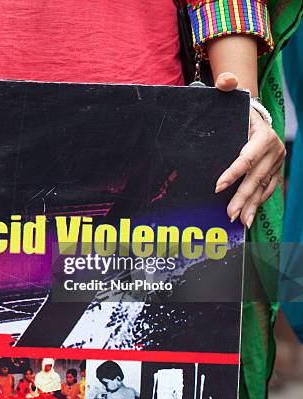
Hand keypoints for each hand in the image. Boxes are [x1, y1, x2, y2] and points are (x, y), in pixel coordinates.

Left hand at [214, 72, 284, 227]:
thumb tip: (227, 81)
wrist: (253, 114)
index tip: (217, 186)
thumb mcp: (231, 94)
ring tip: (240, 221)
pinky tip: (248, 217)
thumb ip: (227, 85)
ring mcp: (276, 163)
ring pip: (263, 187)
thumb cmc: (237, 107)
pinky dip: (258, 204)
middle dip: (242, 197)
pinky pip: (267, 190)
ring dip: (251, 206)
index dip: (233, 172)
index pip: (246, 157)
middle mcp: (274, 150)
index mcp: (263, 135)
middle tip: (229, 213)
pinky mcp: (274, 172)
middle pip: (255, 177)